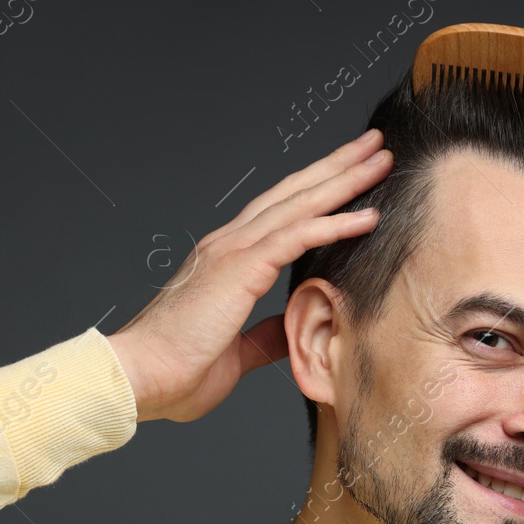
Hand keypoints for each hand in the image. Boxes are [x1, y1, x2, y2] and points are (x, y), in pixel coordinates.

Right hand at [109, 131, 391, 422]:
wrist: (142, 377)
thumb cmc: (177, 371)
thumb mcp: (236, 352)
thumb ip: (263, 334)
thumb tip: (288, 327)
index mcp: (226, 260)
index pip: (280, 214)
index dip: (317, 191)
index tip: (351, 176)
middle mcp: (229, 244)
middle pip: (294, 193)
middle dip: (336, 167)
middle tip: (374, 145)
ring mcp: (233, 250)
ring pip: (300, 203)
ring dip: (344, 180)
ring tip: (381, 160)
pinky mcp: (241, 267)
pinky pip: (298, 236)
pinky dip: (335, 223)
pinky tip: (368, 215)